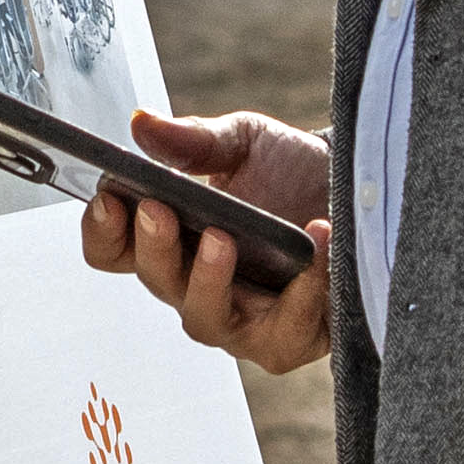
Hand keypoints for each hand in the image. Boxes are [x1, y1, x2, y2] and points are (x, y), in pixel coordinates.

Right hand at [80, 110, 335, 374]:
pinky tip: (315, 244)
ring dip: (208, 280)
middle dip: (153, 246)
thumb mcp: (244, 143)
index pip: (112, 249)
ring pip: (204, 319)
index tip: (109, 198)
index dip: (101, 229)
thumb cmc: (291, 172)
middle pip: (155, 281)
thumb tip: (143, 124)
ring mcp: (240, 321)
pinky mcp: (290, 339)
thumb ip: (194, 141)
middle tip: (159, 209)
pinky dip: (300, 293)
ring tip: (223, 238)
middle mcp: (195, 286)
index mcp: (171, 240)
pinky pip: (282, 333)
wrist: (362, 191)